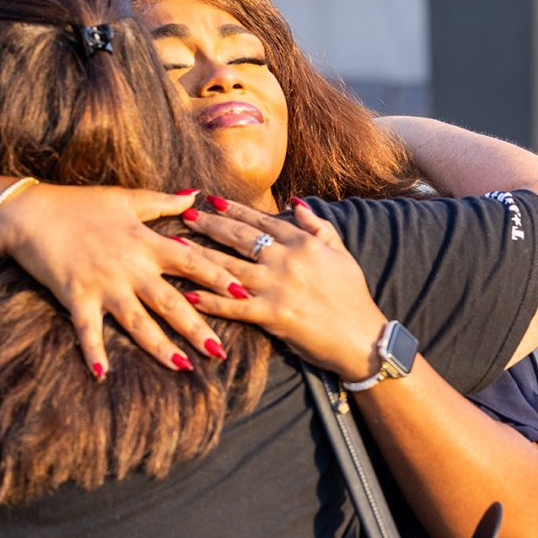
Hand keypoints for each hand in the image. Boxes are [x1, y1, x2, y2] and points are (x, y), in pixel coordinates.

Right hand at [0, 183, 250, 376]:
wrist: (31, 211)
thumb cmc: (80, 204)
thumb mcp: (127, 199)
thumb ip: (164, 202)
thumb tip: (196, 195)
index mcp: (146, 243)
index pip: (192, 263)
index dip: (219, 278)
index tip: (244, 293)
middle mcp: (131, 267)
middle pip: (171, 302)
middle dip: (197, 328)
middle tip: (221, 353)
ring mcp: (104, 284)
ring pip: (138, 321)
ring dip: (159, 346)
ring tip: (182, 366)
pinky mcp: (76, 295)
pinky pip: (87, 329)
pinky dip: (93, 352)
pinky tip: (102, 375)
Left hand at [180, 199, 389, 381]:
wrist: (362, 338)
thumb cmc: (353, 296)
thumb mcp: (341, 253)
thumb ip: (318, 224)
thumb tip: (295, 201)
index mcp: (303, 243)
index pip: (261, 220)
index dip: (235, 209)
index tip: (212, 200)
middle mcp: (287, 260)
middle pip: (239, 237)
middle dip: (209, 224)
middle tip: (185, 215)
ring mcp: (277, 287)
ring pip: (229, 267)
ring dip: (199, 255)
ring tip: (175, 246)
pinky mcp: (272, 315)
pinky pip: (233, 306)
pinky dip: (208, 300)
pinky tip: (186, 294)